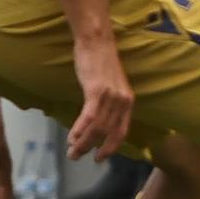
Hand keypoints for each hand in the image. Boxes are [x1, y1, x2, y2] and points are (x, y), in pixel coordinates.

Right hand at [64, 34, 133, 161]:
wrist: (97, 41)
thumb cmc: (100, 62)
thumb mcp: (111, 86)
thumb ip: (108, 103)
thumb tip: (97, 122)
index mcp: (128, 101)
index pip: (122, 131)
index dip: (111, 147)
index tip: (100, 157)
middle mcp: (123, 101)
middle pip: (107, 133)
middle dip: (91, 148)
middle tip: (76, 156)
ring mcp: (111, 96)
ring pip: (97, 127)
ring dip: (82, 142)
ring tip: (71, 151)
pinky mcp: (97, 91)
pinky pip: (89, 117)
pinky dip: (80, 129)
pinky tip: (72, 137)